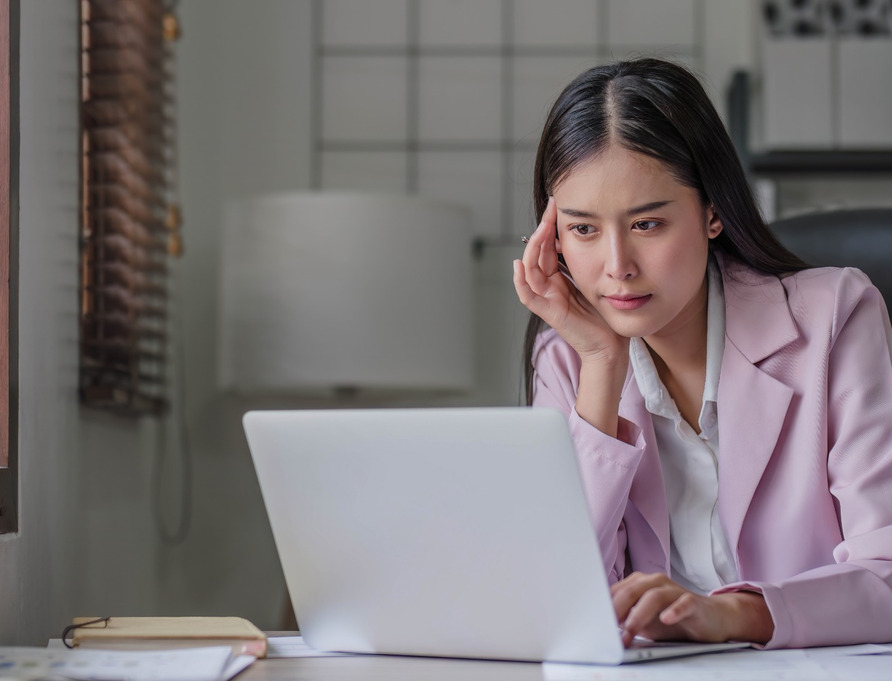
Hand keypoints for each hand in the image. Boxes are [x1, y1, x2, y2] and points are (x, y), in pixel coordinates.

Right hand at [513, 197, 623, 361]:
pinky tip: (519, 264)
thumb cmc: (605, 315)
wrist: (611, 345)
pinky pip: (527, 296)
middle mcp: (549, 287)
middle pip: (536, 254)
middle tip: (550, 208)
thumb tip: (585, 235)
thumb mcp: (595, 280)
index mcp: (558, 279)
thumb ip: (586, 262)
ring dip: (532, 248)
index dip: (549, 226)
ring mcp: (547, 300)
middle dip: (541, 229)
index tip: (556, 204)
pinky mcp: (549, 313)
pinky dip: (520, 281)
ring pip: (529, 270)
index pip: (547, 248)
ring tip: (541, 228)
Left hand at [611, 572, 773, 645]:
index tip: (594, 621)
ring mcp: (674, 590)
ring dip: (640, 615)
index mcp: (639, 584)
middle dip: (618, 610)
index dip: (604, 606)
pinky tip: (666, 619)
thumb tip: (603, 628)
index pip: (616, 591)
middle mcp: (655, 582)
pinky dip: (674, 610)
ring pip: (654, 596)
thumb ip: (626, 620)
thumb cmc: (673, 618)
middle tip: (609, 628)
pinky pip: (683, 603)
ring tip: (631, 631)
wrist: (711, 618)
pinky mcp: (693, 601)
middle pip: (631, 590)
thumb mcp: (645, 621)